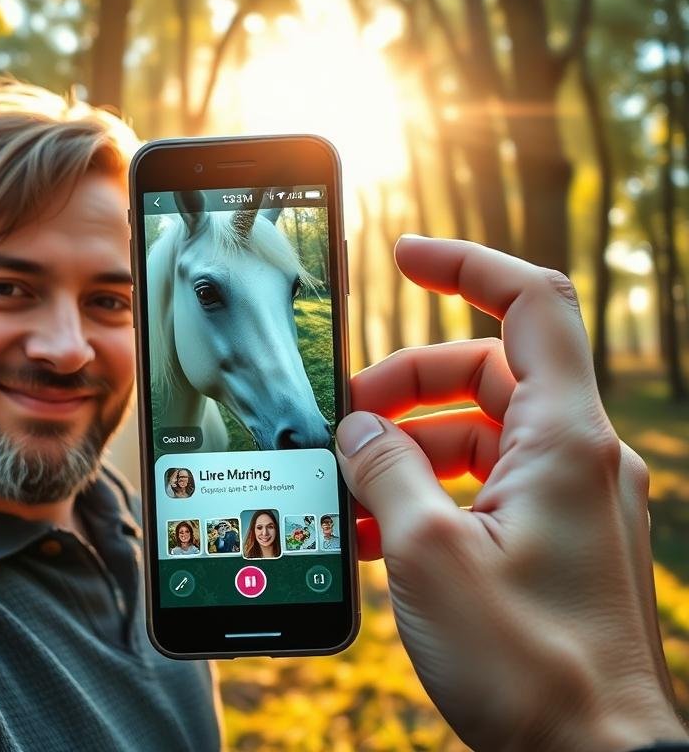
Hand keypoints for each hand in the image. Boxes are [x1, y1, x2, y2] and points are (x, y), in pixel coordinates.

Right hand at [338, 235, 685, 751]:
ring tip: (345, 486)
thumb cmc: (527, 663)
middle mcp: (577, 457)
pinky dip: (430, 489)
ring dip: (408, 447)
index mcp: (564, 439)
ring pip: (480, 433)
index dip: (465, 265)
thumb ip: (384, 471)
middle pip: (487, 372)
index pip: (530, 303)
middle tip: (343, 416)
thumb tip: (357, 428)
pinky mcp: (553, 540)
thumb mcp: (425, 554)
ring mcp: (569, 500)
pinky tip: (374, 528)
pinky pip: (485, 486)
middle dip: (406, 383)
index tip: (403, 257)